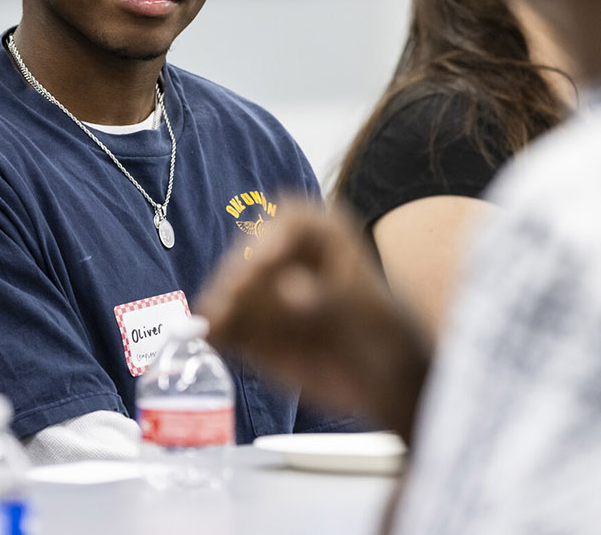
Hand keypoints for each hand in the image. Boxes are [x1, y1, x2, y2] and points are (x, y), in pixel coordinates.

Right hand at [197, 199, 430, 440]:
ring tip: (217, 322)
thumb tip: (289, 290)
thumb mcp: (366, 313)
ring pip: (233, 290)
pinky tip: (213, 338)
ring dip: (220, 303)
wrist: (386, 380)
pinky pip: (228, 325)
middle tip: (233, 296)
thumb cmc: (387, 334)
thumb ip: (329, 300)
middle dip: (239, 274)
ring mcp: (265, 293)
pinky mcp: (250, 328)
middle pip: (253, 253)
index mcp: (324, 235)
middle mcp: (287, 257)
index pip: (293, 220)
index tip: (264, 261)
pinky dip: (218, 331)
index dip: (273, 236)